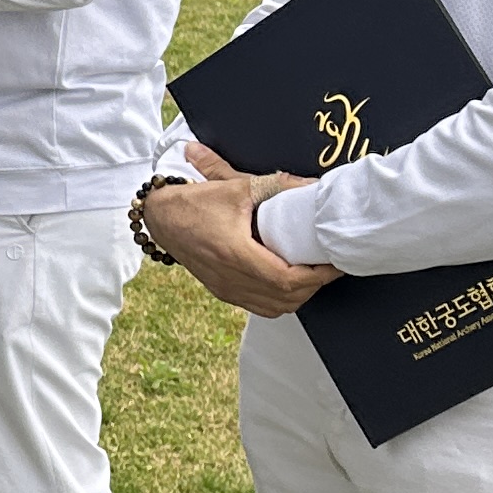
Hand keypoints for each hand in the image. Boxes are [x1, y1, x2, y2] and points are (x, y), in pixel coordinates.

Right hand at [142, 145, 339, 317]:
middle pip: (286, 298)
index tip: (333, 262)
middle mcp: (229, 278)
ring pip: (275, 307)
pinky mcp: (222, 291)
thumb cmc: (193, 201)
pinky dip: (281, 299)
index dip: (316, 275)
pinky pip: (261, 306)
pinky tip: (288, 281)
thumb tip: (313, 186)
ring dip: (298, 295)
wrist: (159, 217)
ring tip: (312, 273)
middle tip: (329, 265)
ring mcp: (225, 288)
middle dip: (314, 285)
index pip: (287, 279)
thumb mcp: (236, 186)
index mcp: (234, 254)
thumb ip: (277, 185)